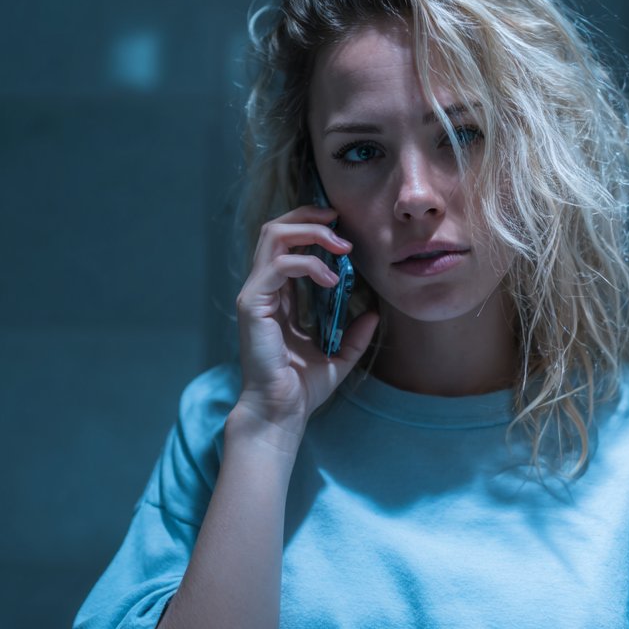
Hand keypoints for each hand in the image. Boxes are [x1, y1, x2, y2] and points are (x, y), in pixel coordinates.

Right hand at [233, 205, 378, 436]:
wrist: (282, 411)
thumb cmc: (302, 388)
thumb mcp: (339, 356)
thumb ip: (354, 334)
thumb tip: (375, 314)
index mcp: (278, 296)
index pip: (288, 245)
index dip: (313, 228)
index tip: (342, 229)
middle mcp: (263, 289)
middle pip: (276, 229)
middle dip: (309, 218)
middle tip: (340, 222)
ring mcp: (255, 294)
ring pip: (273, 236)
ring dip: (310, 232)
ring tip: (340, 246)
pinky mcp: (252, 304)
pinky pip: (279, 266)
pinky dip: (308, 264)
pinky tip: (331, 279)